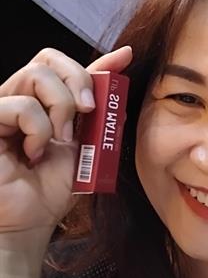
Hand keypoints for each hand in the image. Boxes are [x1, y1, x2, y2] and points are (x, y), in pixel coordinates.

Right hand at [0, 46, 131, 253]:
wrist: (30, 220)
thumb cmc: (52, 188)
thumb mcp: (86, 147)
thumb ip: (98, 114)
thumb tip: (119, 82)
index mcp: (46, 103)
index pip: (67, 68)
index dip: (99, 60)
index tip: (126, 56)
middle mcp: (22, 98)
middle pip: (49, 59)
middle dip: (78, 80)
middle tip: (89, 111)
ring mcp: (2, 107)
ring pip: (37, 74)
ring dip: (61, 108)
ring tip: (60, 139)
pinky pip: (21, 106)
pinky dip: (39, 131)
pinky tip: (35, 153)